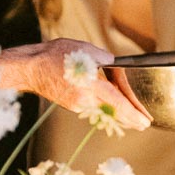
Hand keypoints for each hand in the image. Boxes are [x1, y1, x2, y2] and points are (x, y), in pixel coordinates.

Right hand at [0, 40, 150, 129]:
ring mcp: (78, 105)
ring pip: (104, 109)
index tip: (144, 122)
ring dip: (118, 113)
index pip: (117, 102)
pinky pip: (93, 107)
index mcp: (90, 85)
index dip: (132, 113)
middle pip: (113, 111)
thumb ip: (104, 58)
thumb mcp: (84, 49)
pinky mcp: (72, 105)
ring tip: (132, 119)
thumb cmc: (55, 55)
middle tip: (144, 125)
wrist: (30, 69)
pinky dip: (104, 108)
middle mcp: (85, 99)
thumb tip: (113, 63)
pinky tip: (112, 107)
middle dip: (130, 119)